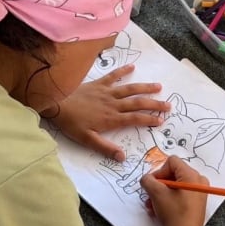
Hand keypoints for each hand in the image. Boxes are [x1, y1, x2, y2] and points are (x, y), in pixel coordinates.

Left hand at [45, 64, 169, 160]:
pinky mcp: (98, 84)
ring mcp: (106, 92)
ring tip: (158, 86)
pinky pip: (113, 76)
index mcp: (111, 119)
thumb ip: (105, 148)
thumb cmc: (71, 123)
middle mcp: (113, 104)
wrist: (56, 103)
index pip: (135, 119)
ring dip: (145, 87)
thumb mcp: (87, 140)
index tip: (161, 120)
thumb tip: (122, 157)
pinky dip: (123, 71)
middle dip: (154, 104)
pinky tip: (132, 67)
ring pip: (130, 89)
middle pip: (138, 103)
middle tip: (168, 105)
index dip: (149, 120)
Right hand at [140, 156, 206, 225]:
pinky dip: (169, 199)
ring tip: (152, 205)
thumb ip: (148, 180)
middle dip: (159, 184)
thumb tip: (146, 179)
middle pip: (174, 173)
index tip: (153, 184)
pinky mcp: (197, 203)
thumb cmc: (174, 214)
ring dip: (161, 194)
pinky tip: (160, 210)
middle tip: (150, 194)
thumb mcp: (156, 193)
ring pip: (175, 185)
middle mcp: (199, 181)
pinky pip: (181, 194)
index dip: (159, 171)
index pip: (172, 162)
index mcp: (192, 175)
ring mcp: (199, 192)